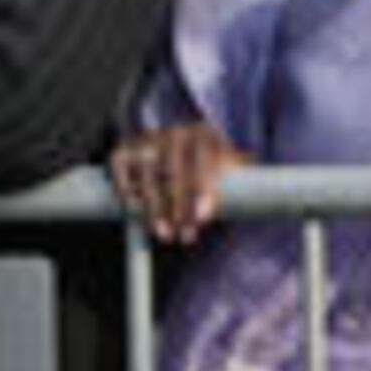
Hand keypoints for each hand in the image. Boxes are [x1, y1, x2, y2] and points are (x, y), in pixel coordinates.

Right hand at [109, 121, 246, 244]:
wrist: (186, 156)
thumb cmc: (216, 172)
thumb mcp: (235, 174)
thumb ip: (244, 187)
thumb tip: (251, 205)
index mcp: (206, 134)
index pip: (204, 158)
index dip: (203, 188)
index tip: (203, 217)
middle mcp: (175, 132)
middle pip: (174, 169)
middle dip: (179, 207)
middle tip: (183, 237)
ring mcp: (149, 139)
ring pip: (147, 171)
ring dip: (153, 206)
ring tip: (162, 234)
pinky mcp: (125, 150)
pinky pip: (119, 166)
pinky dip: (123, 186)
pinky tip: (132, 210)